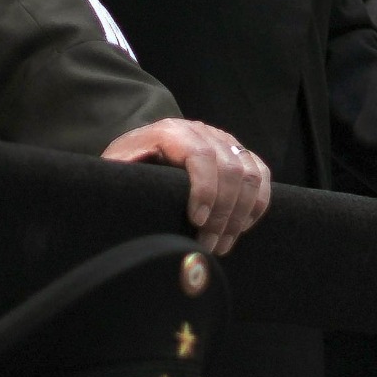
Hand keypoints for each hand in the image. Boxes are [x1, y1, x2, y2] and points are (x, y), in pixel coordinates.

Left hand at [104, 119, 272, 255]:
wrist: (145, 147)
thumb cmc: (129, 164)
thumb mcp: (114, 167)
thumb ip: (116, 176)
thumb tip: (119, 198)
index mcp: (171, 132)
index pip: (201, 155)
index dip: (205, 189)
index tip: (196, 220)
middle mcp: (203, 131)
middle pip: (230, 168)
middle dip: (223, 213)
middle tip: (208, 245)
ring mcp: (225, 141)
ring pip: (250, 174)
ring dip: (240, 215)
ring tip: (221, 244)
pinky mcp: (240, 153)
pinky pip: (261, 176)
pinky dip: (256, 204)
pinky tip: (240, 227)